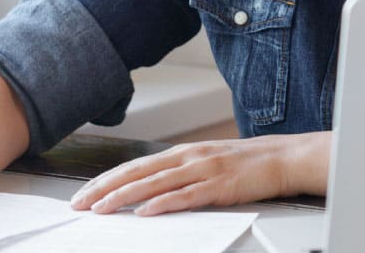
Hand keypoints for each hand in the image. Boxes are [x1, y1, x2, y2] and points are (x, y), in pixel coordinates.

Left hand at [69, 131, 329, 215]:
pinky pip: (186, 196)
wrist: (285, 158)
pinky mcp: (220, 185)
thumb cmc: (247, 164)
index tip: (84, 194)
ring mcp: (203, 169)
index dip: (106, 180)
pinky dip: (164, 203)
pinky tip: (146, 212)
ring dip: (124, 197)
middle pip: (137, 173)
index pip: (134, 167)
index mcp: (182, 153)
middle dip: (104, 189)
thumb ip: (179, 174)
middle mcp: (188, 157)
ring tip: (101, 209)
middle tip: (79, 203)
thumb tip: (149, 191)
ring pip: (154, 184)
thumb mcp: (206, 163)